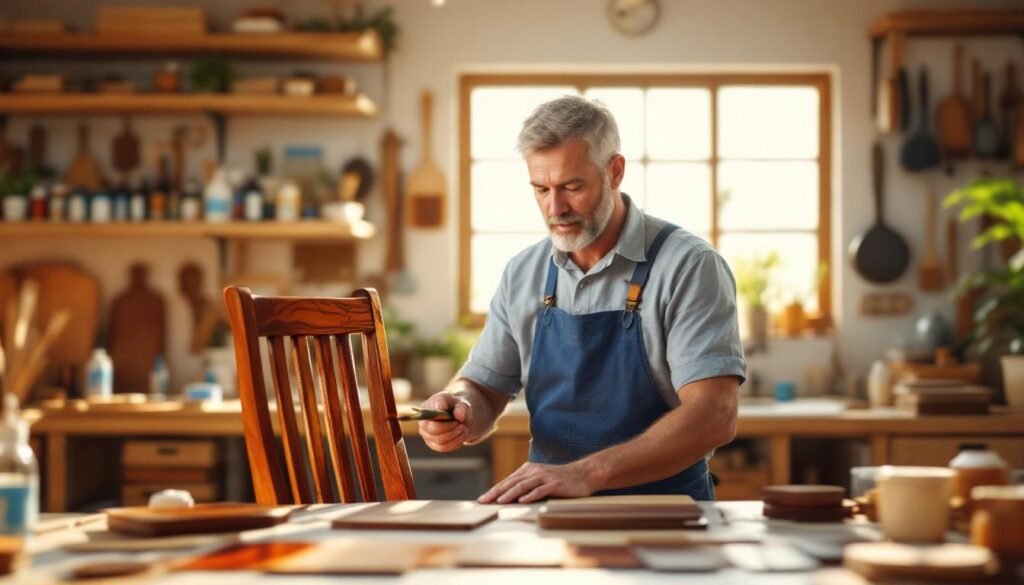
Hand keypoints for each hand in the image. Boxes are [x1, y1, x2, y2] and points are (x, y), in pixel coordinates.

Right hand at [417, 392, 470, 452]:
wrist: (460, 420)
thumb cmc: (458, 409)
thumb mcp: (462, 404)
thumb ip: (462, 408)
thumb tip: (458, 415)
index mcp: (429, 406)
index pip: (431, 413)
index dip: (441, 416)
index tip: (455, 417)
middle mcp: (424, 421)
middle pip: (433, 429)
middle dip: (450, 429)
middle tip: (462, 425)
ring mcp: (426, 434)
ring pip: (439, 440)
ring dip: (455, 436)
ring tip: (464, 430)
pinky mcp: (432, 444)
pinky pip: (443, 447)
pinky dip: (455, 443)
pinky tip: (461, 436)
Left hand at [478, 461, 594, 503]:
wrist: (582, 475)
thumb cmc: (559, 480)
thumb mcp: (539, 480)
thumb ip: (525, 485)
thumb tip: (507, 498)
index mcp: (528, 470)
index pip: (507, 481)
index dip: (493, 490)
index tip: (481, 500)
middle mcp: (534, 471)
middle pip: (511, 482)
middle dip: (496, 492)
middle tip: (483, 502)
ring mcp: (544, 477)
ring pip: (523, 485)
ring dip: (510, 494)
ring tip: (499, 502)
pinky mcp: (555, 484)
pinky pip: (540, 490)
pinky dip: (531, 495)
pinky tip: (522, 501)